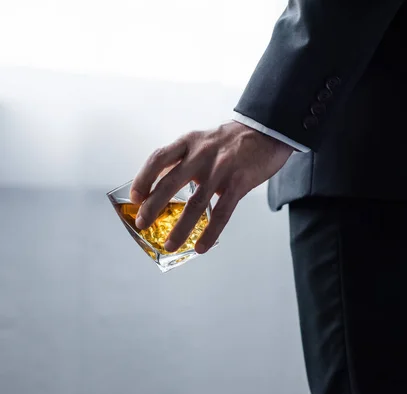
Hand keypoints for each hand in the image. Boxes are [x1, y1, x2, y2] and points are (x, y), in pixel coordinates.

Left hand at [130, 121, 292, 252]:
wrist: (267, 131)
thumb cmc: (233, 139)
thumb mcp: (204, 140)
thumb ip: (185, 159)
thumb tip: (163, 184)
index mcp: (190, 142)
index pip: (159, 158)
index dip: (143, 178)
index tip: (135, 197)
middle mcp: (202, 154)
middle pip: (170, 182)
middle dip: (153, 206)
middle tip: (142, 224)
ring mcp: (221, 169)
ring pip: (195, 203)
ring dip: (180, 227)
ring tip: (170, 244)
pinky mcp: (239, 183)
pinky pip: (222, 213)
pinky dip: (210, 232)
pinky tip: (201, 246)